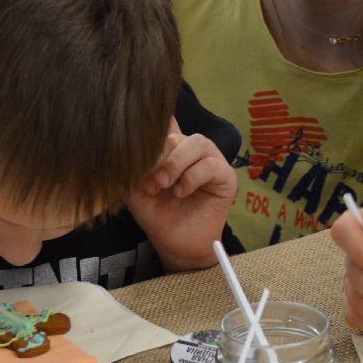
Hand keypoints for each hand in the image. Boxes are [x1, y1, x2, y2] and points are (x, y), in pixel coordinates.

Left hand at [126, 119, 236, 270]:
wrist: (172, 243)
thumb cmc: (155, 214)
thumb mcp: (136, 186)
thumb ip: (136, 162)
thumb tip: (137, 137)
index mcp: (173, 148)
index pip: (169, 121)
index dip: (157, 120)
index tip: (141, 127)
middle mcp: (193, 151)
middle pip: (178, 134)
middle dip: (160, 156)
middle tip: (151, 182)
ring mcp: (212, 161)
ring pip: (198, 143)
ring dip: (176, 163)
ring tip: (165, 185)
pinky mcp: (226, 177)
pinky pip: (210, 164)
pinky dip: (191, 178)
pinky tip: (181, 193)